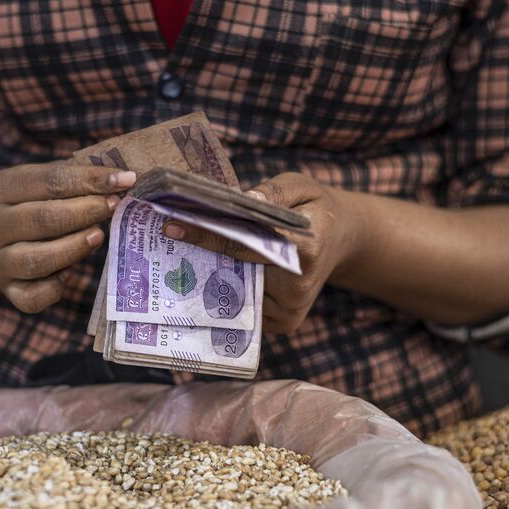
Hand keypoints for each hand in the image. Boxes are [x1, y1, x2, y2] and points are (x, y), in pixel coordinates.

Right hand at [0, 162, 135, 312]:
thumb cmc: (35, 204)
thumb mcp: (45, 182)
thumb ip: (77, 176)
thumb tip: (122, 175)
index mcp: (2, 188)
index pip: (50, 180)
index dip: (90, 179)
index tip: (125, 179)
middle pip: (43, 219)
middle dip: (86, 211)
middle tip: (115, 206)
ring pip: (36, 260)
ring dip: (74, 248)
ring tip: (99, 235)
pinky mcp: (10, 290)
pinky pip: (31, 298)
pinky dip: (53, 289)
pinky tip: (70, 275)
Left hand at [161, 173, 358, 333]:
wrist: (343, 239)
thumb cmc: (315, 208)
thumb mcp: (301, 186)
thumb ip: (273, 192)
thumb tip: (245, 201)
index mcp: (305, 248)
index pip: (245, 244)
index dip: (207, 234)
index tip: (172, 226)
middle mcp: (298, 285)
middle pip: (236, 272)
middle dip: (201, 257)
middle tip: (166, 241)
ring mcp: (291, 309)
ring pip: (237, 294)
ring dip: (209, 277)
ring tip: (181, 257)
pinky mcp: (285, 322)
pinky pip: (245, 308)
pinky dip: (226, 292)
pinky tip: (207, 276)